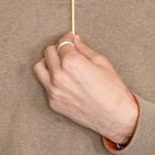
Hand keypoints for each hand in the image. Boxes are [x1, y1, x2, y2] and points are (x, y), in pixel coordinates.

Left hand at [32, 29, 139, 145]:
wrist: (115, 116)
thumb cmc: (113, 90)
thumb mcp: (101, 63)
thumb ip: (84, 50)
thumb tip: (75, 41)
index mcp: (71, 62)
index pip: (62, 43)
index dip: (67, 38)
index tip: (70, 38)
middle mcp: (58, 76)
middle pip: (48, 53)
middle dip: (58, 49)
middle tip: (67, 50)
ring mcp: (53, 91)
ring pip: (40, 68)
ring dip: (49, 63)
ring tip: (61, 64)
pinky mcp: (53, 103)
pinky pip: (45, 85)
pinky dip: (51, 79)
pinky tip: (65, 81)